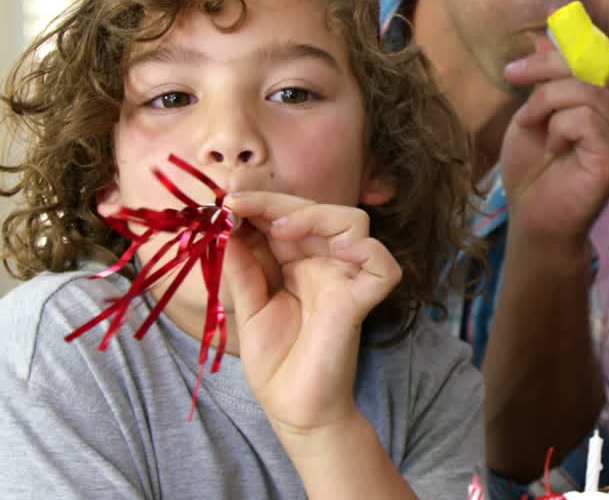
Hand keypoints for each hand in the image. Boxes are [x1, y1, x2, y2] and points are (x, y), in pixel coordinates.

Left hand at [220, 191, 401, 433]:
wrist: (293, 408)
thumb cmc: (274, 361)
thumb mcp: (246, 307)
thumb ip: (240, 268)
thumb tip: (224, 224)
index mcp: (297, 262)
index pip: (287, 216)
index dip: (261, 203)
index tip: (226, 200)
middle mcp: (325, 264)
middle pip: (321, 210)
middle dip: (280, 202)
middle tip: (244, 208)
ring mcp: (346, 280)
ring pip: (355, 224)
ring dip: (319, 216)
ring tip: (284, 230)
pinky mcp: (361, 302)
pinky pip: (384, 267)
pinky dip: (369, 251)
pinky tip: (339, 249)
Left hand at [501, 36, 608, 247]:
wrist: (533, 220)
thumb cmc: (532, 172)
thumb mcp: (532, 113)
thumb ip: (545, 78)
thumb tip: (547, 36)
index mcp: (604, 104)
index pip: (593, 57)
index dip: (557, 50)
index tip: (517, 67)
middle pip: (590, 66)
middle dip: (545, 67)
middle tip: (513, 78)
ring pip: (587, 91)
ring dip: (546, 101)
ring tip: (531, 126)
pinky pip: (586, 119)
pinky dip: (559, 126)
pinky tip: (553, 147)